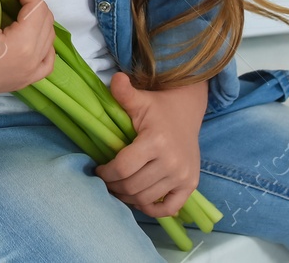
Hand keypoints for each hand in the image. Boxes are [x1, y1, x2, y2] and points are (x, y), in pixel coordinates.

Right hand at [0, 0, 55, 98]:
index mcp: (22, 46)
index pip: (37, 9)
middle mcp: (31, 63)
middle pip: (45, 23)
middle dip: (32, 3)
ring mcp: (28, 76)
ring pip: (48, 41)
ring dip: (39, 22)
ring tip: (20, 11)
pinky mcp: (21, 82)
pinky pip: (45, 63)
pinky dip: (44, 47)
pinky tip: (33, 39)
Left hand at [94, 72, 207, 218]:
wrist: (186, 111)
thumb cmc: (158, 107)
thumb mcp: (140, 100)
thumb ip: (124, 93)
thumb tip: (114, 78)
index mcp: (156, 141)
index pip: (123, 167)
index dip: (106, 173)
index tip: (98, 169)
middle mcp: (172, 161)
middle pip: (132, 186)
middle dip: (113, 186)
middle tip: (105, 181)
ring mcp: (182, 175)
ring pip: (146, 199)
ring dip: (128, 198)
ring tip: (118, 188)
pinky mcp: (190, 185)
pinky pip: (169, 208)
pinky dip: (152, 209)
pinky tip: (140, 199)